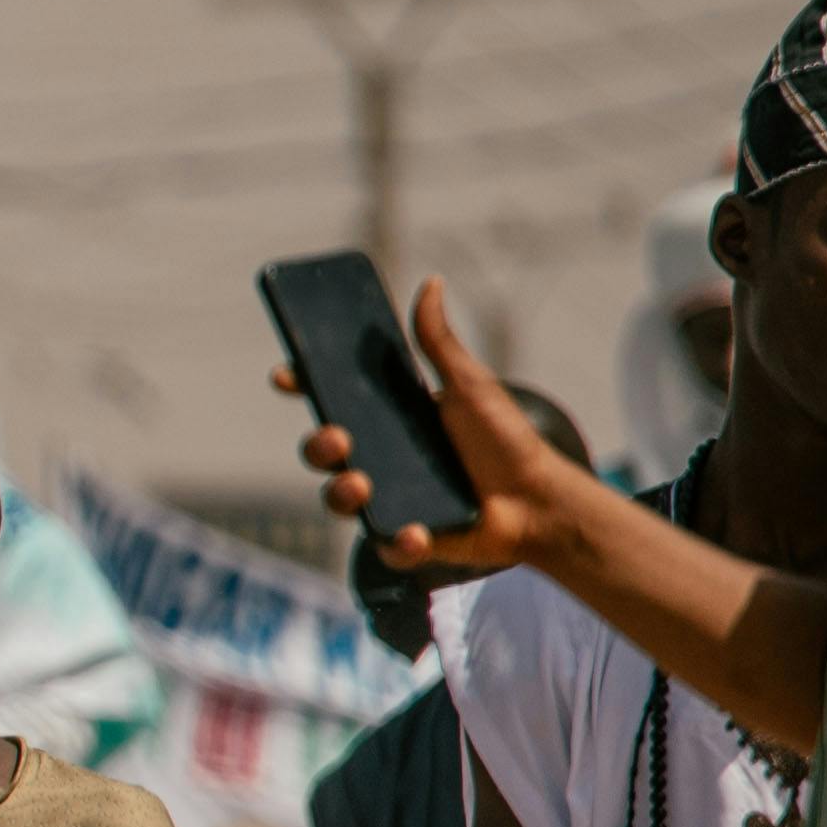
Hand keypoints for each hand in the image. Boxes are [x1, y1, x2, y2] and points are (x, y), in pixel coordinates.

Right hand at [290, 278, 594, 575]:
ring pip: (339, 498)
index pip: (333, 400)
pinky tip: (418, 531)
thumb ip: (440, 342)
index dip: (304, 385)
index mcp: (388, 420)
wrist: (539, 500)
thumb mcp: (470, 384)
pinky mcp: (407, 539)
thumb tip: (432, 283)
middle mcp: (380, 460)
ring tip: (362, 485)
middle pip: (324, 451)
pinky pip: (386, 543)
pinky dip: (398, 540)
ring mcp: (389, 501)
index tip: (287, 374)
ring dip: (340, 492)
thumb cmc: (504, 440)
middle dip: (317, 444)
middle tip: (337, 437)